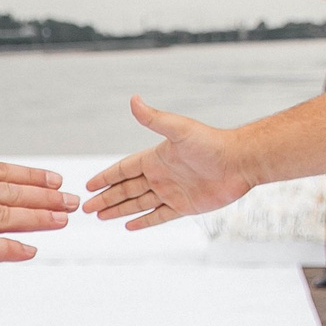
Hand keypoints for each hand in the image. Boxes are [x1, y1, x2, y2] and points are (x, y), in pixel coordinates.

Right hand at [82, 96, 254, 228]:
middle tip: (85, 207)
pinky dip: (143, 221)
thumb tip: (133, 100)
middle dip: (106, 198)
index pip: (123, 169)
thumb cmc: (212, 142)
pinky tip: (130, 225)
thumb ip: (153, 119)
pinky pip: (158, 216)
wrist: (240, 162)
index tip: (89, 185)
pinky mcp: (184, 206)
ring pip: (138, 203)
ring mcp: (172, 192)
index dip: (106, 177)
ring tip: (100, 216)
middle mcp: (161, 175)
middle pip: (126, 189)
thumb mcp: (178, 129)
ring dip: (119, 210)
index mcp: (155, 158)